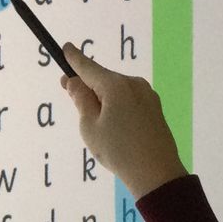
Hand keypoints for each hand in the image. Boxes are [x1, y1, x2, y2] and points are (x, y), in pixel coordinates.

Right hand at [60, 43, 186, 199]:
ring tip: (99, 127)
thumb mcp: (90, 127)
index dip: (75, 59)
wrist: (157, 174)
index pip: (89, 67)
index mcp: (116, 85)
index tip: (66, 48)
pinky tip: (116, 128)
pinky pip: (129, 100)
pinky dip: (118, 107)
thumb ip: (81, 100)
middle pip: (103, 79)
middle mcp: (134, 83)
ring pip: (117, 91)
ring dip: (104, 100)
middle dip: (88, 87)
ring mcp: (147, 95)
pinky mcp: (155, 107)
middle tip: (73, 100)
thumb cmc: (118, 151)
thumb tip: (75, 81)